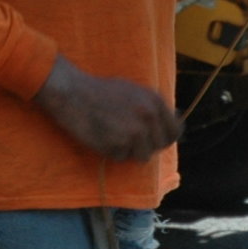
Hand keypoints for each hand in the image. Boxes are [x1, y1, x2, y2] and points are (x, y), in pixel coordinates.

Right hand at [34, 56, 180, 161]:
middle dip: (145, 145)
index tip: (154, 139)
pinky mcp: (119, 145)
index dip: (165, 138)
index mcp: (155, 101)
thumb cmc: (101, 91)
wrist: (73, 92)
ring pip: (142, 156)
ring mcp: (135, 132)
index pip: (175, 132)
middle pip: (158, 146)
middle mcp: (149, 117)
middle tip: (126, 136)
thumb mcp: (135, 92)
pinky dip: (111, 151)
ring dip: (128, 150)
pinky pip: (121, 157)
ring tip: (112, 133)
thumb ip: (153, 108)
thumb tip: (174, 121)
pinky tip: (101, 135)